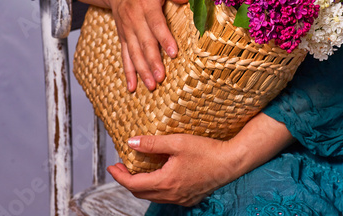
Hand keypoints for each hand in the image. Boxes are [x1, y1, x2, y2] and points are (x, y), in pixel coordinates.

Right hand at [107, 0, 186, 91]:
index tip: (173, 53)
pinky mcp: (122, 38)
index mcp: (145, 6)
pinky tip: (132, 87)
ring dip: (142, 71)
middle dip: (153, 62)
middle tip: (162, 77)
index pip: (156, 25)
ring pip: (134, 53)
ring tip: (152, 86)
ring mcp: (127, 31)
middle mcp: (134, 20)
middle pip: (144, 43)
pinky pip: (124, 57)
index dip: (165, 39)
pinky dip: (128, 73)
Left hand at [107, 134, 241, 205]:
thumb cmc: (206, 151)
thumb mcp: (177, 142)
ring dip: (141, 185)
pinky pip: (166, 196)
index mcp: (165, 182)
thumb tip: (131, 143)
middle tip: (121, 167)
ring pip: (153, 195)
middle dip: (128, 180)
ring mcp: (181, 198)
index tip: (112, 166)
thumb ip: (152, 143)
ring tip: (137, 170)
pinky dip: (156, 187)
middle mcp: (171, 194)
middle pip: (141, 193)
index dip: (119, 176)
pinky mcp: (189, 197)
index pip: (133, 184)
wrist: (230, 162)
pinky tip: (158, 175)